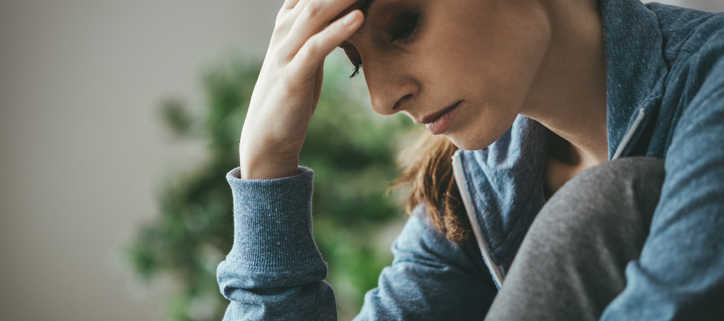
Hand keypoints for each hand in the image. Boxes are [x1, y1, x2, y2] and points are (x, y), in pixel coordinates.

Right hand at [239, 0, 363, 178]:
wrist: (267, 137)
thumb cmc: (292, 96)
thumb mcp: (307, 57)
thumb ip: (322, 33)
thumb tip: (349, 15)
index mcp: (288, 23)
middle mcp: (284, 30)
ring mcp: (285, 52)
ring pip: (316, 12)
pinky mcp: (292, 76)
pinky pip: (316, 47)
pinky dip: (338, 30)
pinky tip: (360, 17)